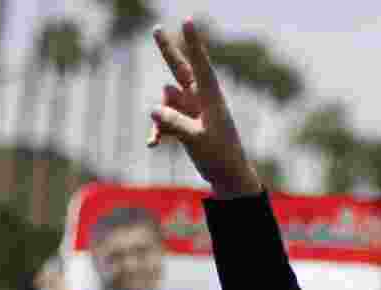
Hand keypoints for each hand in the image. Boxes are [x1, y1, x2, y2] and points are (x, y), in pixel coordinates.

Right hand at [149, 19, 260, 197]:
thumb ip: (174, 123)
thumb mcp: (196, 139)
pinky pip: (164, 122)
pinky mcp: (185, 125)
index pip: (199, 64)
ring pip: (167, 102)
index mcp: (210, 96)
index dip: (193, 42)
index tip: (188, 21)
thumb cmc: (219, 155)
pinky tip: (152, 145)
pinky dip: (158, 132)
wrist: (227, 176)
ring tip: (161, 137)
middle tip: (157, 28)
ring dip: (161, 118)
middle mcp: (200, 99)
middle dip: (167, 51)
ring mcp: (191, 111)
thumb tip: (152, 111)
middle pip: (180, 69)